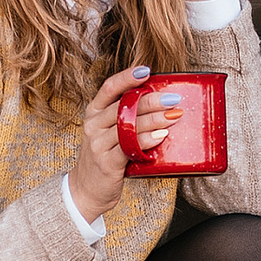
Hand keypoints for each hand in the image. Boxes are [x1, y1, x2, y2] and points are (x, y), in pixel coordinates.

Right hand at [72, 64, 163, 219]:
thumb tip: (160, 103)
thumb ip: (126, 117)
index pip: (109, 88)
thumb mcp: (109, 132)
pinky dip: (147, 140)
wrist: (87, 190)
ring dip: (155, 120)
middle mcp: (93, 125)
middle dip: (151, 101)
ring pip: (129, 125)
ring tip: (173, 116)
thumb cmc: (105, 157)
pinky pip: (129, 147)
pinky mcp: (106, 162)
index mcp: (93, 112)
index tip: (146, 70)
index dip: (127, 77)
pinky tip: (161, 136)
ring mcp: (98, 144)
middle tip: (172, 99)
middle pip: (124, 106)